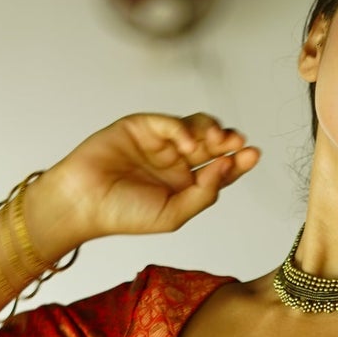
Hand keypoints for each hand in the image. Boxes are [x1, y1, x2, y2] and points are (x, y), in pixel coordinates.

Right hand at [37, 112, 259, 249]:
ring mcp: (159, 142)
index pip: (218, 169)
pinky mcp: (141, 126)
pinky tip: (189, 143)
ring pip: (196, 127)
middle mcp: (175, 161)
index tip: (254, 154)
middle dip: (228, 141)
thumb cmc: (124, 214)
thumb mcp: (173, 214)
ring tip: (217, 142)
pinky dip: (183, 128)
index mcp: (184, 184)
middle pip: (212, 144)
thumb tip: (225, 168)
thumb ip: (202, 195)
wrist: (83, 202)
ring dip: (211, 131)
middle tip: (240, 143)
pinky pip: (169, 122)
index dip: (238, 162)